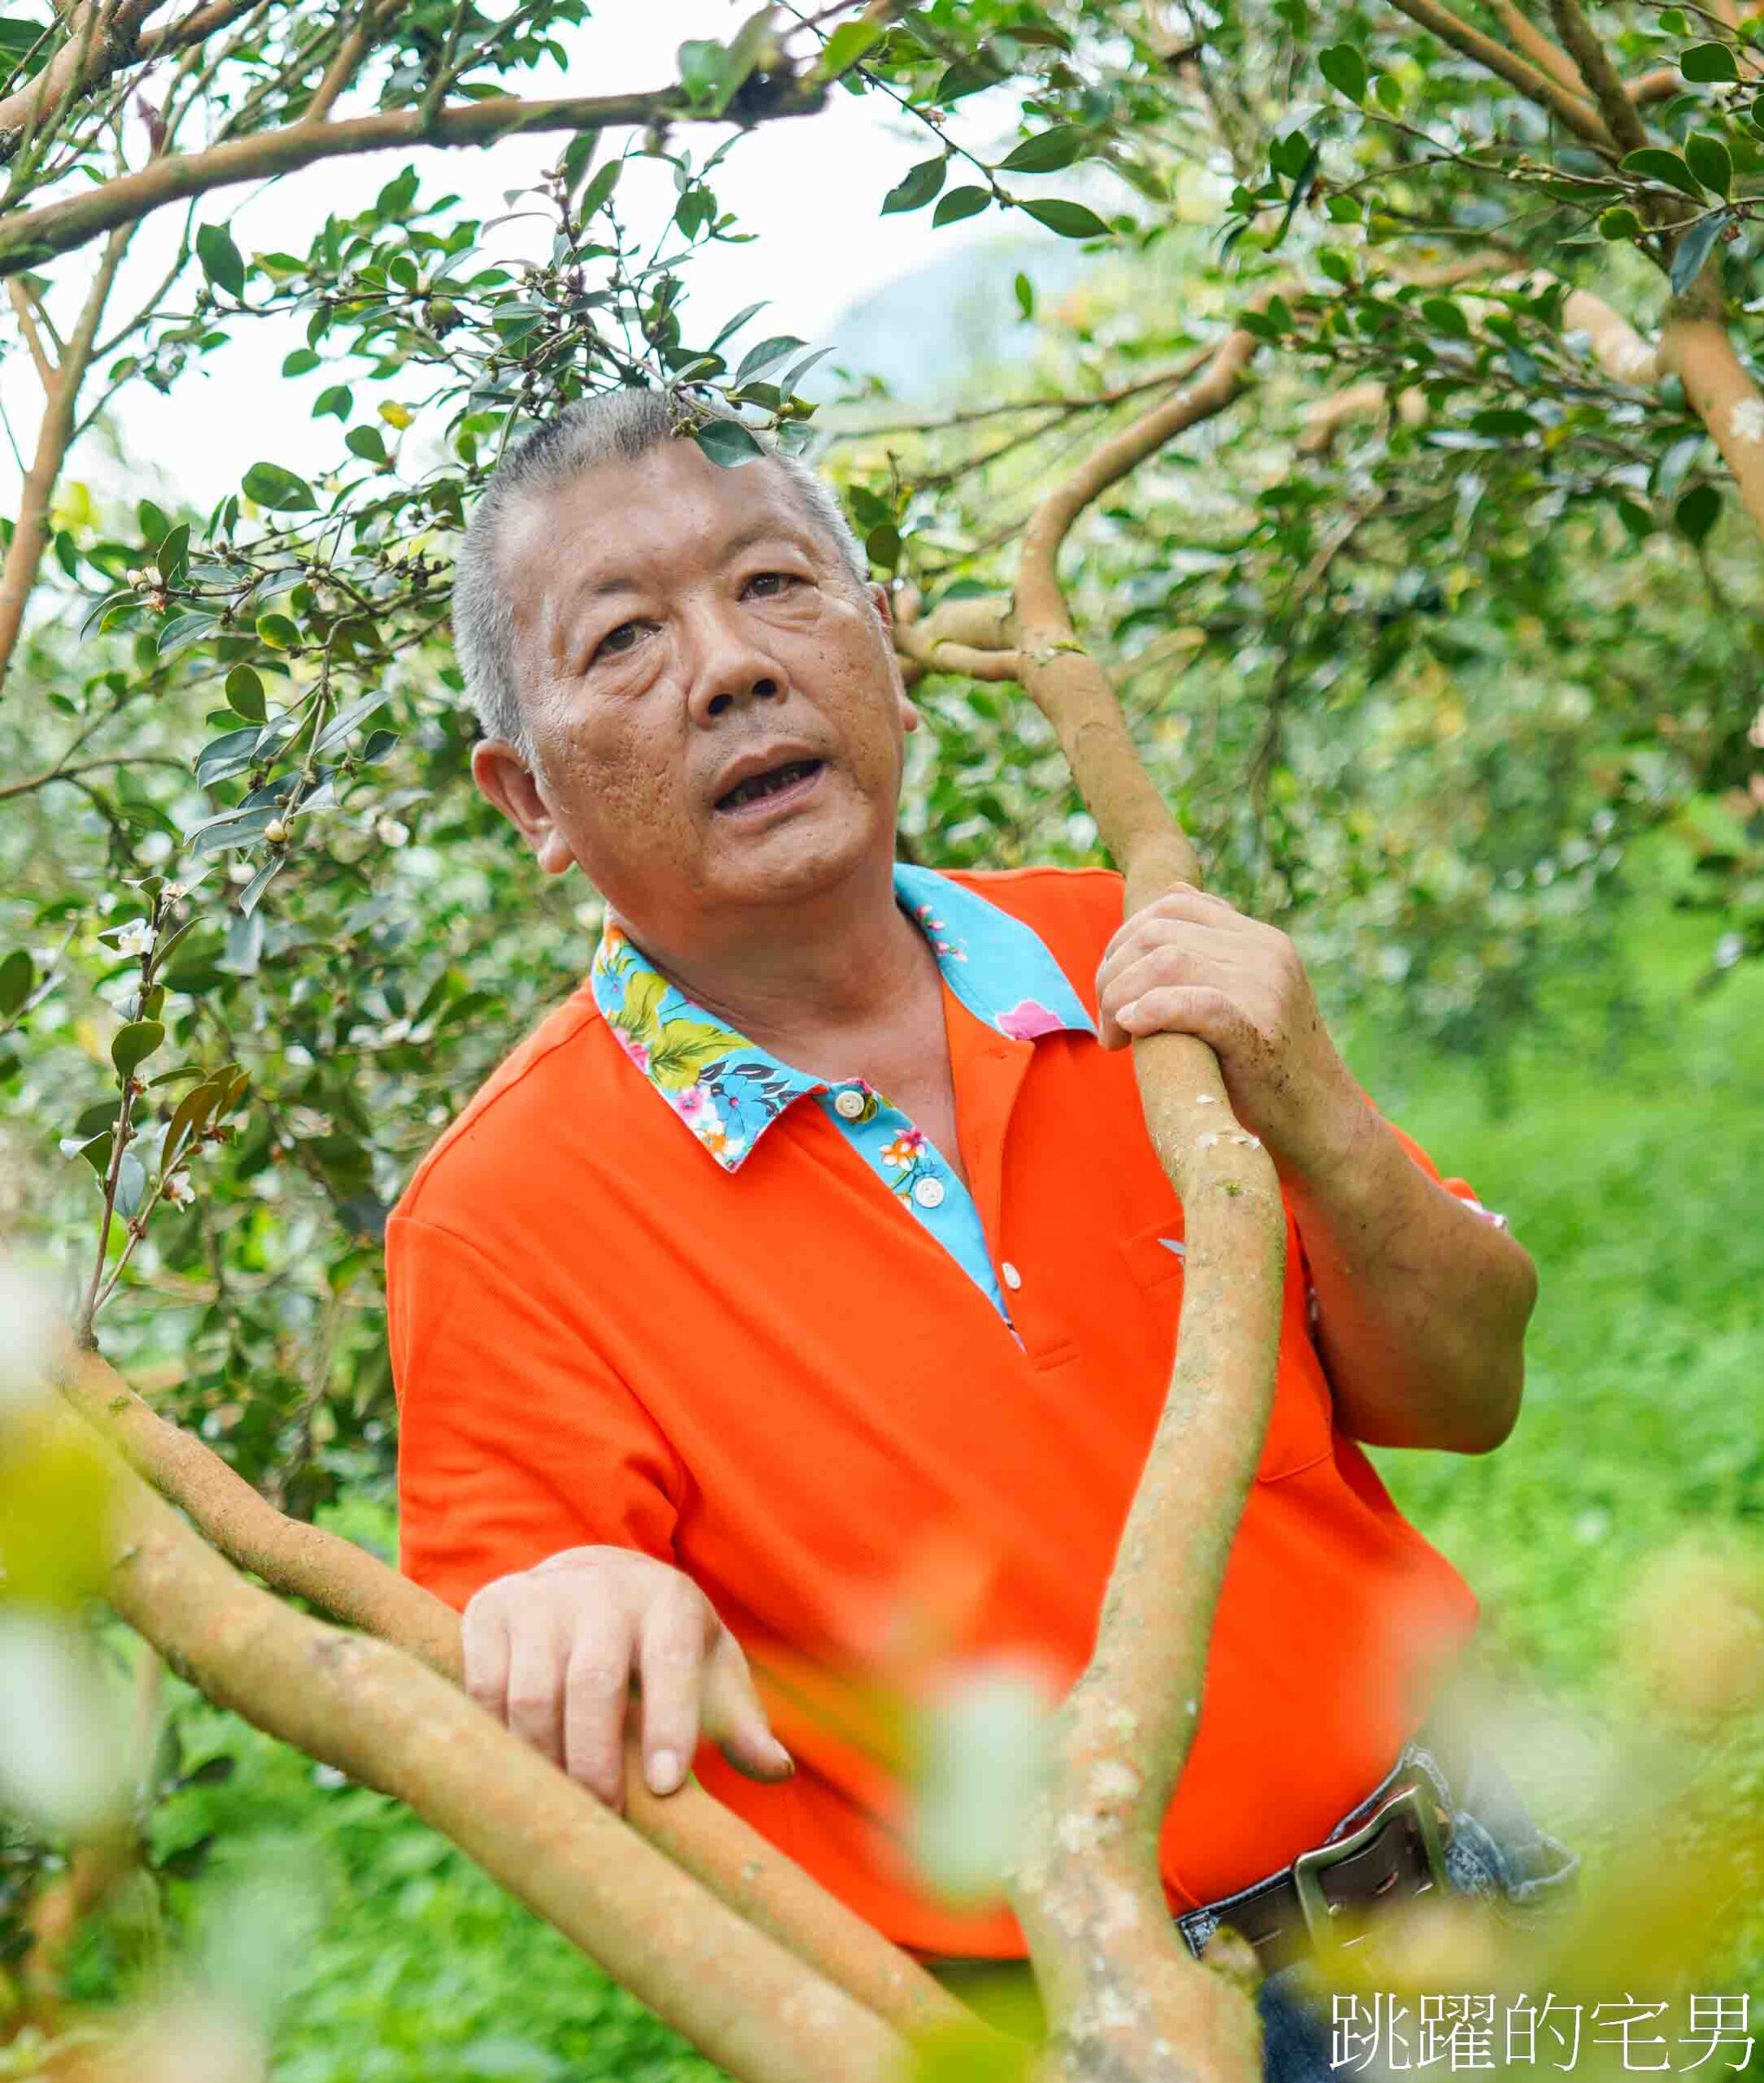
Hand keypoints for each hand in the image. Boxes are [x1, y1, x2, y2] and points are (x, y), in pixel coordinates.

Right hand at [461, 1545, 792, 1809]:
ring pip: (532, 1693)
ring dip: (543, 1760)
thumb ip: (740, 1719)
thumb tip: (777, 1770)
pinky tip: (517, 1772)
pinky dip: (497, 1738)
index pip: (670, 1662)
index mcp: (668, 1601)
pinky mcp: (491, 1610)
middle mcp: (604, 1590)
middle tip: (604, 1816)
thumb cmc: (664, 1644)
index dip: (669, 1723)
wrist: (595, 1580)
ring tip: (560, 1805)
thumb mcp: (710, 1669)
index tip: (666, 1787)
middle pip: (593, 1682)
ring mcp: (542, 1597)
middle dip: (596, 1759)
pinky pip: (484, 1688)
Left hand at [1094, 885, 1363, 1182]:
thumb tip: (1173, 890)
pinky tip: (1131, 1029)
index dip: (1126, 938)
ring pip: (1167, 960)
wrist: (1321, 1121)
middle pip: (1159, 933)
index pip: (1175, 906)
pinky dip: (1153, 1009)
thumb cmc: (1268, 1063)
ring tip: (1113, 1036)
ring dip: (1120, 995)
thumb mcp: (1245, 990)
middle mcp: (1265, 953)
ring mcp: (1266, 989)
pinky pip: (1194, 1003)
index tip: (1111, 984)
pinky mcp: (1258, 1032)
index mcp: (1260, 939)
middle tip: (1104, 1020)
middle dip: (1114, 972)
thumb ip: (1211, 948)